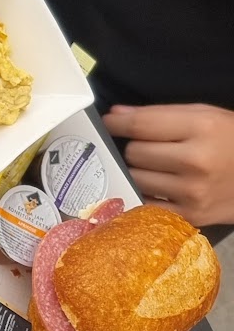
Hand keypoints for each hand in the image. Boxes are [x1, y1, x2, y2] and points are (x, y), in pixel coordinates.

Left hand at [103, 102, 233, 224]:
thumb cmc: (232, 141)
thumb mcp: (206, 116)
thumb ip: (160, 115)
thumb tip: (117, 115)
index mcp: (202, 128)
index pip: (141, 125)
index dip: (117, 123)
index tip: (108, 123)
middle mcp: (196, 161)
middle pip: (134, 153)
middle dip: (136, 147)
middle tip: (150, 148)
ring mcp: (192, 192)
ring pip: (136, 178)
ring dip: (138, 172)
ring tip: (159, 168)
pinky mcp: (190, 216)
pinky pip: (146, 204)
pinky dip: (145, 195)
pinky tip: (158, 187)